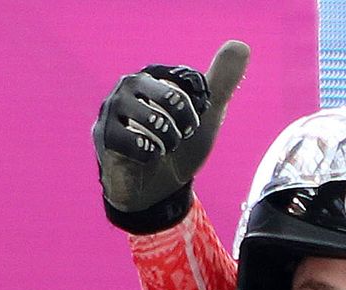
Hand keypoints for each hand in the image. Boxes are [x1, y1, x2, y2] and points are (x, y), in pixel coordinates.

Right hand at [92, 40, 248, 230]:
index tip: (190, 121)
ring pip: (156, 121)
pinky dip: (152, 155)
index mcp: (153, 75)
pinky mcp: (104, 135)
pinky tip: (146, 157)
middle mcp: (128, 85)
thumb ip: (221, 82)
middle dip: (185, 125)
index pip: (188, 83)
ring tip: (162, 147)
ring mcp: (112, 109)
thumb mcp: (206, 115)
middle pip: (173, 97)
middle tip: (178, 136)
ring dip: (169, 142)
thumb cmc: (179, 146)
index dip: (197, 109)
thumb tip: (241, 45)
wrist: (159, 188)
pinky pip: (139, 143)